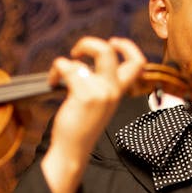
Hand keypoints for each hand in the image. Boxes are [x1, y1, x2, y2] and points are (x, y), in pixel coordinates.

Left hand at [42, 36, 145, 192]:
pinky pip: (66, 67)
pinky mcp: (83, 94)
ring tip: (59, 72)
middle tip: (77, 52)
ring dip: (65, 62)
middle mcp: (113, 90)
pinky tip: (53, 82)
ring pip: (82, 59)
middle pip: (108, 51)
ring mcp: (99, 92)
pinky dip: (55, 71)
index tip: (112, 42)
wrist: (73, 150)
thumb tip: (83, 64)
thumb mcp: (99, 103)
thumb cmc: (82, 127)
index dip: (127, 46)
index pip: (138, 63)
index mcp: (119, 91)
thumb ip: (100, 84)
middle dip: (90, 43)